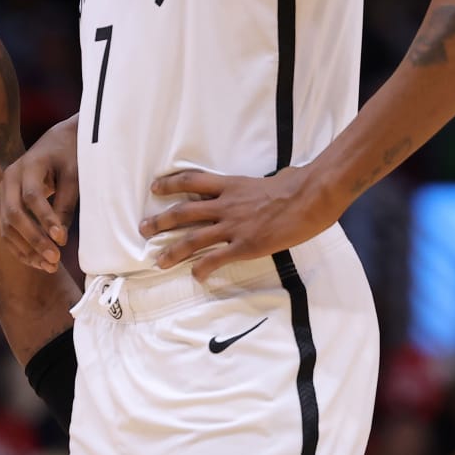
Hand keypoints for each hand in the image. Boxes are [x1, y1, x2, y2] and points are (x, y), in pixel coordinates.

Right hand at [0, 116, 78, 271]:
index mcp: (27, 165)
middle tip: (55, 259)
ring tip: (49, 266)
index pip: (32, 196)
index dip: (46, 219)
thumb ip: (65, 203)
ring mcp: (3, 194)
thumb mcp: (73, 174)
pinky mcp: (4, 207)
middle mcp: (8, 179)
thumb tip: (60, 238)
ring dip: (26, 250)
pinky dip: (21, 250)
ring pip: (7, 227)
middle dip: (34, 240)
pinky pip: (7, 232)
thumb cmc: (68, 157)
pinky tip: (38, 263)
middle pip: (14, 214)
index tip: (63, 240)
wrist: (55, 144)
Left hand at [140, 166, 331, 277]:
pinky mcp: (246, 245)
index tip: (156, 188)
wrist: (310, 196)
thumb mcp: (269, 179)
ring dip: (173, 251)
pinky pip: (217, 259)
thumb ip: (259, 185)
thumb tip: (276, 178)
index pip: (192, 181)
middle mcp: (226, 205)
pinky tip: (196, 276)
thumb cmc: (296, 185)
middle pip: (183, 212)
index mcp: (231, 185)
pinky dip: (203, 269)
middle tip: (143, 229)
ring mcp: (234, 226)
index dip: (171, 184)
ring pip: (193, 239)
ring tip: (159, 260)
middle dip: (160, 222)